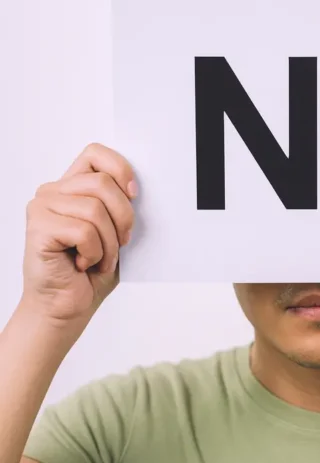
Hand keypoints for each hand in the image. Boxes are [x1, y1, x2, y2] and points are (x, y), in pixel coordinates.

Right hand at [20, 143, 136, 327]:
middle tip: (120, 244)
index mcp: (71, 188)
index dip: (121, 169)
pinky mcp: (38, 227)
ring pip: (95, 209)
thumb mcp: (113, 233)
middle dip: (123, 218)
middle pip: (102, 183)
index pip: (95, 154)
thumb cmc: (88, 274)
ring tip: (98, 259)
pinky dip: (94, 253)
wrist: (65, 308)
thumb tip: (138, 188)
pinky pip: (84, 231)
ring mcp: (42, 208)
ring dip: (108, 243)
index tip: (135, 195)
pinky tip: (82, 263)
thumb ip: (118, 206)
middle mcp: (52, 192)